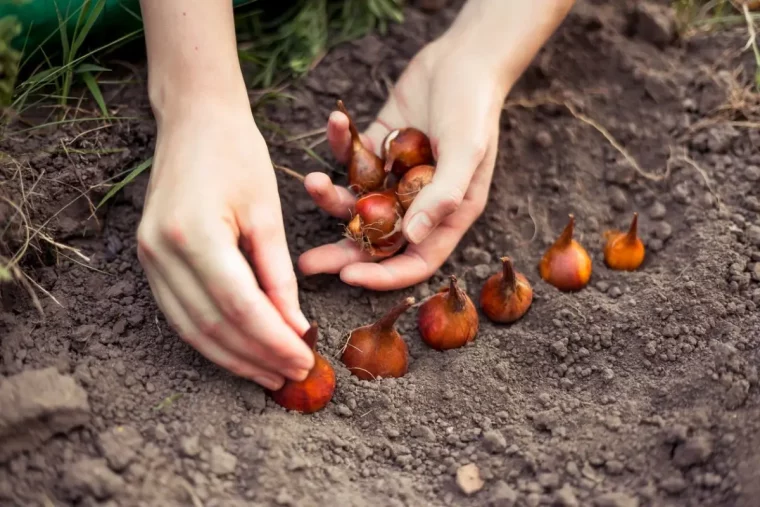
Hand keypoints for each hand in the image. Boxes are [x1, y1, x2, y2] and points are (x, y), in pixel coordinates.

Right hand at [136, 95, 314, 390]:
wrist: (194, 121)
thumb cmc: (238, 155)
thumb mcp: (267, 211)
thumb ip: (278, 274)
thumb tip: (294, 327)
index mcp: (195, 234)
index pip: (240, 308)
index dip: (274, 341)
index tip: (305, 360)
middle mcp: (162, 252)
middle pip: (213, 326)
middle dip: (257, 357)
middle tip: (293, 374)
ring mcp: (149, 258)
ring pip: (192, 329)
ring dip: (233, 357)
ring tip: (270, 374)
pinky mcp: (149, 260)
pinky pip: (180, 314)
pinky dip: (212, 338)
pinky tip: (241, 350)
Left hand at [298, 36, 509, 289]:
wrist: (464, 59)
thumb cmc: (474, 107)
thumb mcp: (466, 151)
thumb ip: (443, 195)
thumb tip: (413, 237)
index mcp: (447, 215)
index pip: (415, 260)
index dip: (383, 275)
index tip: (348, 277)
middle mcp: (418, 203)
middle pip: (377, 241)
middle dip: (342, 254)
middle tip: (307, 264)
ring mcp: (394, 177)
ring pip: (356, 202)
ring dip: (330, 196)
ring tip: (311, 181)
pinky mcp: (376, 149)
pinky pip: (351, 158)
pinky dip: (340, 143)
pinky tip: (336, 120)